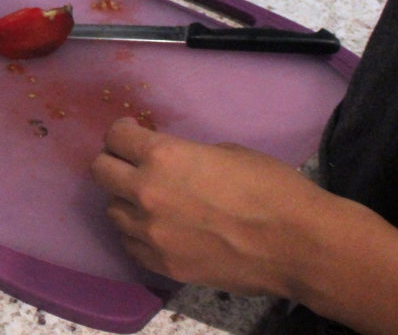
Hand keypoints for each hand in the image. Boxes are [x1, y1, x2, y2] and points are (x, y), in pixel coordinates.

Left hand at [90, 117, 329, 295]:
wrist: (297, 245)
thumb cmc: (270, 187)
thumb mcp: (223, 152)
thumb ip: (184, 156)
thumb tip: (170, 162)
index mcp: (163, 156)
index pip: (115, 137)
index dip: (123, 132)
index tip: (132, 133)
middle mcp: (146, 192)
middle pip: (100, 171)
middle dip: (114, 161)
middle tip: (131, 162)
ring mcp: (151, 233)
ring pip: (112, 210)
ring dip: (125, 200)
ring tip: (148, 199)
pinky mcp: (163, 264)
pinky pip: (130, 243)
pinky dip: (137, 233)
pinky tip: (158, 228)